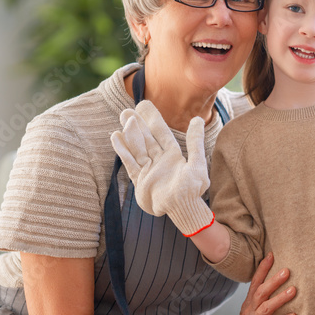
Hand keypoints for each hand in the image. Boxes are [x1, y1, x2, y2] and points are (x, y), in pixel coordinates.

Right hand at [110, 100, 214, 236]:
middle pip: (146, 138)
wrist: (181, 209)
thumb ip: (195, 142)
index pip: (161, 133)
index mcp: (173, 155)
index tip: (144, 105)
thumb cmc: (192, 190)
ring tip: (123, 119)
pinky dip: (123, 150)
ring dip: (129, 134)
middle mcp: (159, 160)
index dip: (153, 119)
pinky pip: (129, 162)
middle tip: (127, 110)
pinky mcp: (140, 180)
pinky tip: (116, 137)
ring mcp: (148, 169)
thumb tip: (197, 119)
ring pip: (137, 148)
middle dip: (137, 124)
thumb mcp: (197, 164)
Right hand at [221, 253, 296, 314]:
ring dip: (280, 298)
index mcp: (249, 304)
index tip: (272, 254)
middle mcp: (249, 310)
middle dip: (273, 280)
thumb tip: (279, 289)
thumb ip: (262, 303)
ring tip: (293, 290)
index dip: (262, 268)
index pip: (255, 282)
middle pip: (261, 291)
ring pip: (266, 307)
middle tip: (287, 270)